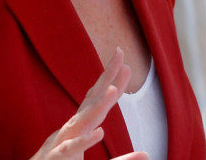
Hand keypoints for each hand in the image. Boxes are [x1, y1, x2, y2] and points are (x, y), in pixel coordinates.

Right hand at [30, 48, 147, 159]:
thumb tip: (147, 154)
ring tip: (113, 90)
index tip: (126, 63)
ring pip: (82, 121)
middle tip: (120, 56)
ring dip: (97, 106)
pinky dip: (84, 140)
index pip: (97, 100)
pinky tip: (99, 132)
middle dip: (106, 79)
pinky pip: (71, 148)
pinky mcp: (58, 158)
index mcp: (80, 127)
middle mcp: (72, 129)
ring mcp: (64, 141)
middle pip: (91, 101)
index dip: (112, 82)